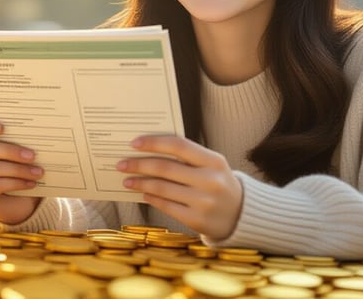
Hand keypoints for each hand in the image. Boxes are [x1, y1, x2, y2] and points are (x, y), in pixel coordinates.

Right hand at [0, 119, 42, 224]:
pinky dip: (16, 183)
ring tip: (38, 172)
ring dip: (18, 169)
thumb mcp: (18, 158)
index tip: (1, 128)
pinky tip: (31, 184)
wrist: (18, 205)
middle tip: (32, 155)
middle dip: (10, 151)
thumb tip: (36, 136)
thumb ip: (19, 145)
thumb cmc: (19, 174)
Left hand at [117, 135, 242, 239]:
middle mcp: (210, 181)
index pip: (178, 145)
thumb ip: (186, 156)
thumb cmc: (218, 183)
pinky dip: (152, 198)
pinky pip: (166, 206)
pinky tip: (144, 194)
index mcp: (214, 161)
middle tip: (122, 164)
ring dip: (141, 183)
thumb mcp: (212, 165)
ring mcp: (204, 202)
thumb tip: (148, 150)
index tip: (134, 143)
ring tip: (128, 180)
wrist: (241, 214)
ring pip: (162, 188)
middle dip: (139, 165)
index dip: (154, 143)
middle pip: (165, 168)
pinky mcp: (197, 220)